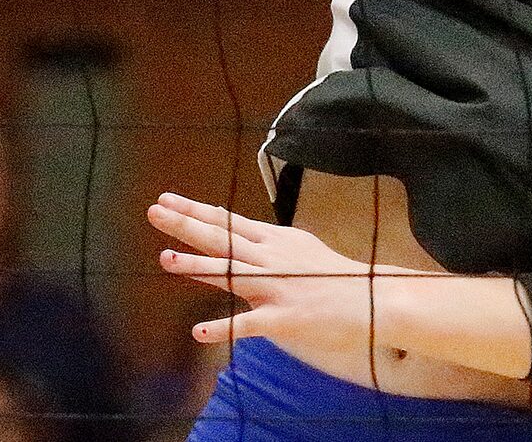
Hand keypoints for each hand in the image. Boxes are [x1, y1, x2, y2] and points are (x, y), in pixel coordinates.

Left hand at [150, 192, 419, 350]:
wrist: (377, 299)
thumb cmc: (333, 276)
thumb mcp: (298, 251)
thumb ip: (262, 247)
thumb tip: (229, 239)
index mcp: (276, 241)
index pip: (227, 222)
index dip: (195, 211)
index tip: (166, 200)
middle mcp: (273, 259)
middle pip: (223, 239)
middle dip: (186, 224)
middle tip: (154, 211)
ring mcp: (278, 287)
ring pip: (231, 274)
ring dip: (197, 266)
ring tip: (165, 259)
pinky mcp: (284, 318)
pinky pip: (249, 324)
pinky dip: (223, 328)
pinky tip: (199, 331)